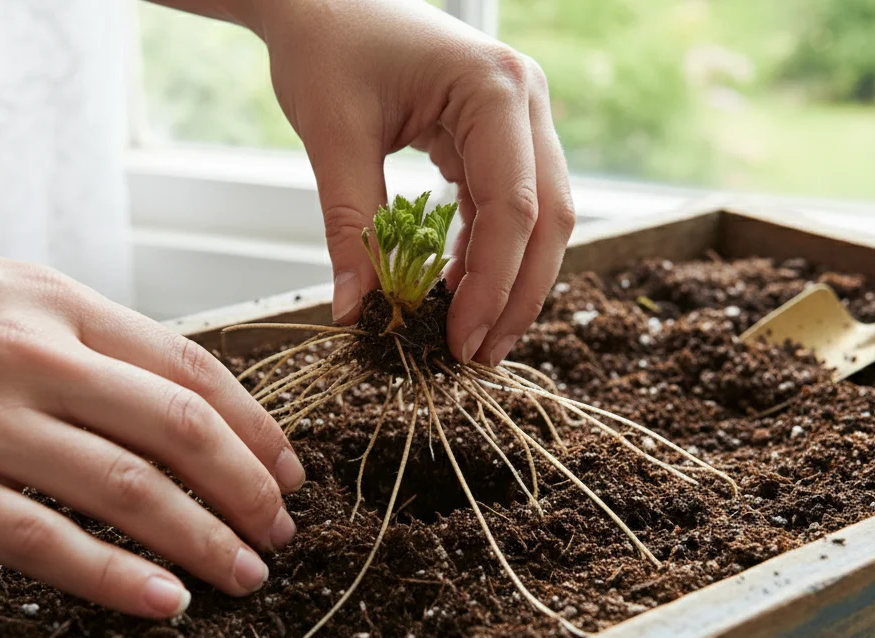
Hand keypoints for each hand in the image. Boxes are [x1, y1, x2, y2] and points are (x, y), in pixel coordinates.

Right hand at [0, 213, 303, 617]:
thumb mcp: (5, 289)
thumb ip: (90, 339)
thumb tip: (177, 399)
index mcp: (58, 304)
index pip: (193, 370)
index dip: (258, 429)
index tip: (288, 470)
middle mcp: (32, 358)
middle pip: (180, 431)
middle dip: (249, 489)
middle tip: (283, 530)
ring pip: (128, 490)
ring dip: (205, 539)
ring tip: (247, 573)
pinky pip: (44, 543)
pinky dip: (117, 577)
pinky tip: (167, 600)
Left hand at [255, 0, 574, 364]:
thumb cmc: (326, 45)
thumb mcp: (332, 136)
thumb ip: (350, 227)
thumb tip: (355, 314)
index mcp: (493, 88)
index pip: (514, 207)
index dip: (493, 285)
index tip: (460, 341)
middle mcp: (524, 98)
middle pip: (548, 217)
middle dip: (518, 294)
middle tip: (478, 355)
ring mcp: (519, 114)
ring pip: (539, 216)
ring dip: (509, 279)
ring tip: (470, 336)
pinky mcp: (499, 131)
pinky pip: (510, 203)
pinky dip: (488, 251)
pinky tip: (458, 291)